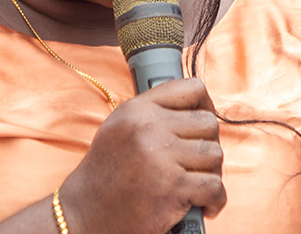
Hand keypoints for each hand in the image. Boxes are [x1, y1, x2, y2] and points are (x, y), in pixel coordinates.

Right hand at [61, 78, 225, 233]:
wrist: (85, 212)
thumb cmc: (106, 174)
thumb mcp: (119, 127)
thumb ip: (152, 112)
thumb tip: (195, 108)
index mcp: (137, 109)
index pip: (192, 88)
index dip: (205, 105)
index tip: (203, 124)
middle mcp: (148, 128)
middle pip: (208, 123)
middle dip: (208, 144)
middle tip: (197, 163)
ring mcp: (160, 157)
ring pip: (215, 155)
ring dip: (211, 173)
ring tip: (196, 185)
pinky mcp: (171, 188)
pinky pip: (214, 187)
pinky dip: (215, 200)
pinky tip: (203, 205)